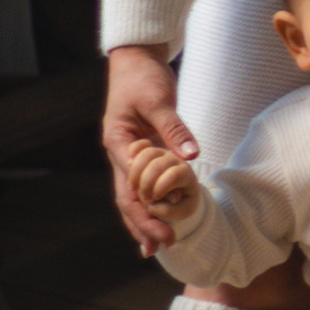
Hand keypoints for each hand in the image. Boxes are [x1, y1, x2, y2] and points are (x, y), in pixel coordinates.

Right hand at [103, 44, 196, 253]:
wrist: (136, 61)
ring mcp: (129, 154)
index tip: (160, 229)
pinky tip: (162, 217)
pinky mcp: (143, 150)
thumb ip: (173, 128)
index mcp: (117, 143)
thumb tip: (191, 156)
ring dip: (144, 218)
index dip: (145, 210)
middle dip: (142, 223)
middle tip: (160, 248)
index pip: (130, 185)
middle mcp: (120, 154)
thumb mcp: (158, 100)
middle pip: (127, 197)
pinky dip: (153, 200)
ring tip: (156, 246)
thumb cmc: (143, 78)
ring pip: (133, 194)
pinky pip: (146, 181)